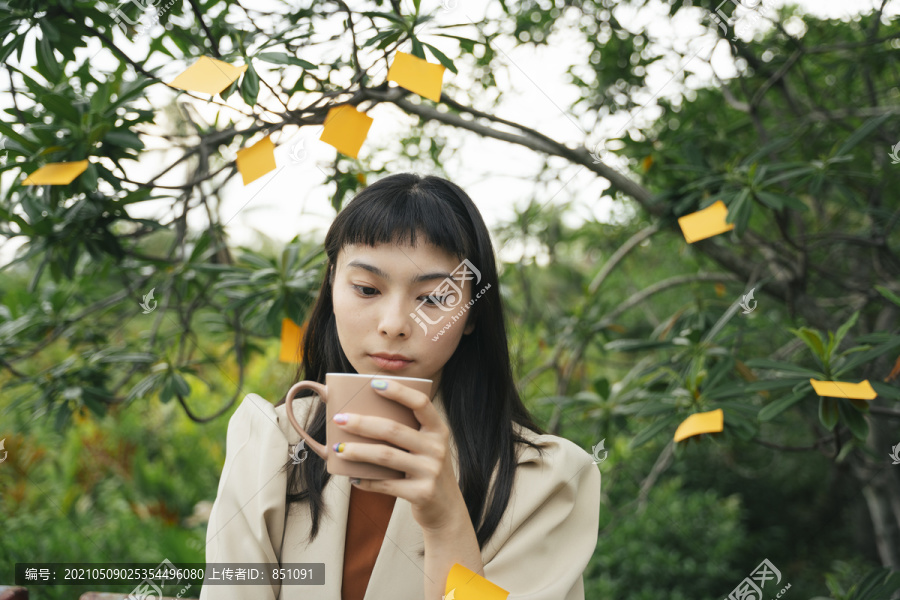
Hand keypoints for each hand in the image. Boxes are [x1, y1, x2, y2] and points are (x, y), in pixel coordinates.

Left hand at [331, 378, 464, 532]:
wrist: (447, 509)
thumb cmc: (427, 470)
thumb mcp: (427, 447)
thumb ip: (407, 432)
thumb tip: (363, 416)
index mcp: (438, 430)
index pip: (420, 403)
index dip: (398, 391)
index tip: (373, 383)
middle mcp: (437, 448)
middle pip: (393, 430)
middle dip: (362, 423)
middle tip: (339, 419)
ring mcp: (431, 471)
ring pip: (385, 456)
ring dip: (357, 451)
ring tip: (337, 448)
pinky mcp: (422, 493)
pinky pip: (386, 484)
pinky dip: (366, 480)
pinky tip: (352, 477)